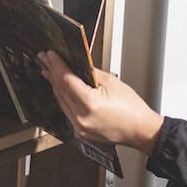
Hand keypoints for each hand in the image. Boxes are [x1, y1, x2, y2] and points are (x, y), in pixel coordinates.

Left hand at [38, 50, 164, 154]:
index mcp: (90, 104)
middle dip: (52, 72)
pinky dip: (63, 98)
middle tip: (45, 59)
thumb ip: (91, 73)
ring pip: (61, 101)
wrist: (141, 131)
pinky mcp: (80, 132)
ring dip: (55, 85)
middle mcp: (81, 118)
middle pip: (61, 90)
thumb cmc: (132, 109)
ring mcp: (79, 127)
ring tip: (48, 71)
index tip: (50, 55)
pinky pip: (67, 111)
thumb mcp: (112, 83)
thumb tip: (76, 64)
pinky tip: (60, 89)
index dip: (57, 65)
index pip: (66, 80)